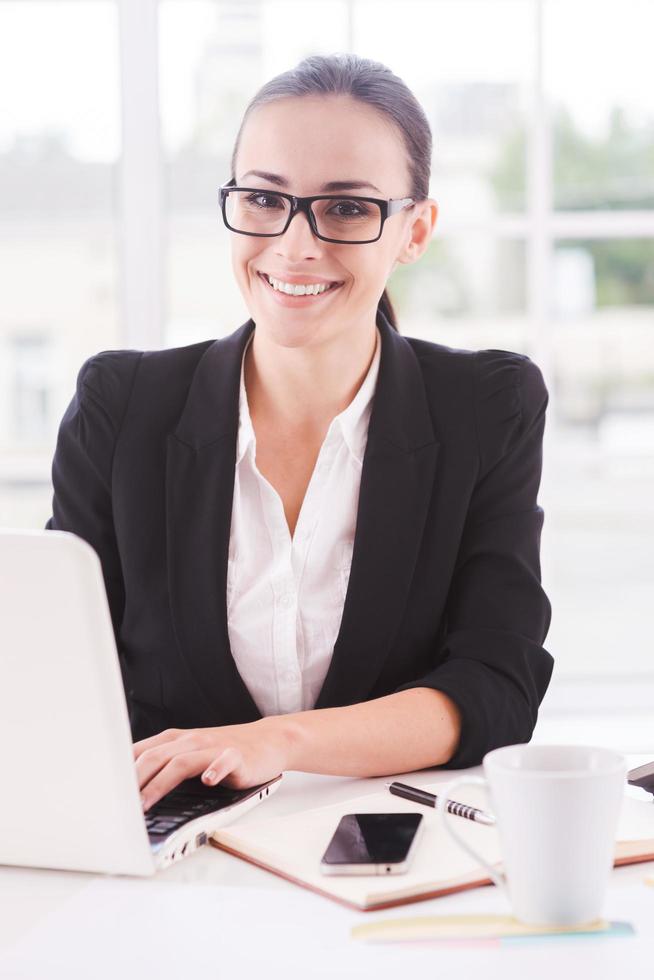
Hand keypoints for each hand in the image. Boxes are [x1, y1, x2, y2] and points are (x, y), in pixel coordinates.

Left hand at [133, 717, 290, 810]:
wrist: (269, 740)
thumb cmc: (224, 752)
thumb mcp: (190, 754)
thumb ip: (164, 766)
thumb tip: (130, 792)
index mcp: (176, 741)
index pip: (140, 752)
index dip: (120, 773)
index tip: (104, 794)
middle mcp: (191, 740)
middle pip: (154, 757)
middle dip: (133, 781)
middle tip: (118, 806)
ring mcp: (214, 747)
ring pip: (181, 762)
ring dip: (160, 783)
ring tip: (145, 803)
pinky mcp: (237, 755)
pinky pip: (224, 760)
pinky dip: (215, 769)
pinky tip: (208, 781)